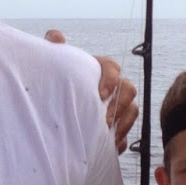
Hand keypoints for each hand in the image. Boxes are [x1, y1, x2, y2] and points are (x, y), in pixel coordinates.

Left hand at [44, 31, 138, 153]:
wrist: (53, 105)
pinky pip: (125, 134)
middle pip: (129, 90)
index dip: (110, 80)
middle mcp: (112, 87)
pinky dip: (120, 141)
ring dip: (123, 123)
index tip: (100, 95)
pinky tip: (110, 147)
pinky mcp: (115, 128)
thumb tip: (55, 36)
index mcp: (99, 69)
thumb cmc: (57, 81)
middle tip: (105, 120)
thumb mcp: (53, 64)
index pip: (113, 68)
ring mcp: (116, 107)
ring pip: (132, 111)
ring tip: (109, 136)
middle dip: (120, 105)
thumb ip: (54, 48)